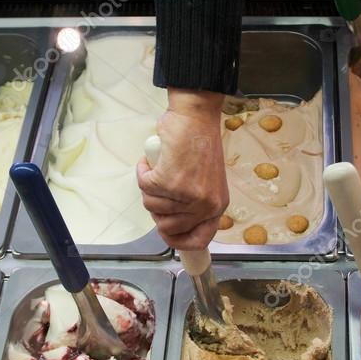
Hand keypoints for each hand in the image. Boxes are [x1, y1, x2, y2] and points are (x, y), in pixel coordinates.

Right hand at [136, 89, 228, 249]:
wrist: (195, 118)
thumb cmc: (200, 144)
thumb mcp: (208, 182)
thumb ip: (197, 204)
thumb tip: (175, 224)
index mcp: (217, 206)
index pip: (198, 240)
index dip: (178, 241)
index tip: (166, 233)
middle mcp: (204, 205)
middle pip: (168, 227)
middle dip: (157, 209)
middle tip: (159, 190)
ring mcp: (187, 195)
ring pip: (152, 206)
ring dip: (149, 187)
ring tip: (159, 169)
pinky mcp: (168, 181)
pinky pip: (144, 187)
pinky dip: (143, 172)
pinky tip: (152, 161)